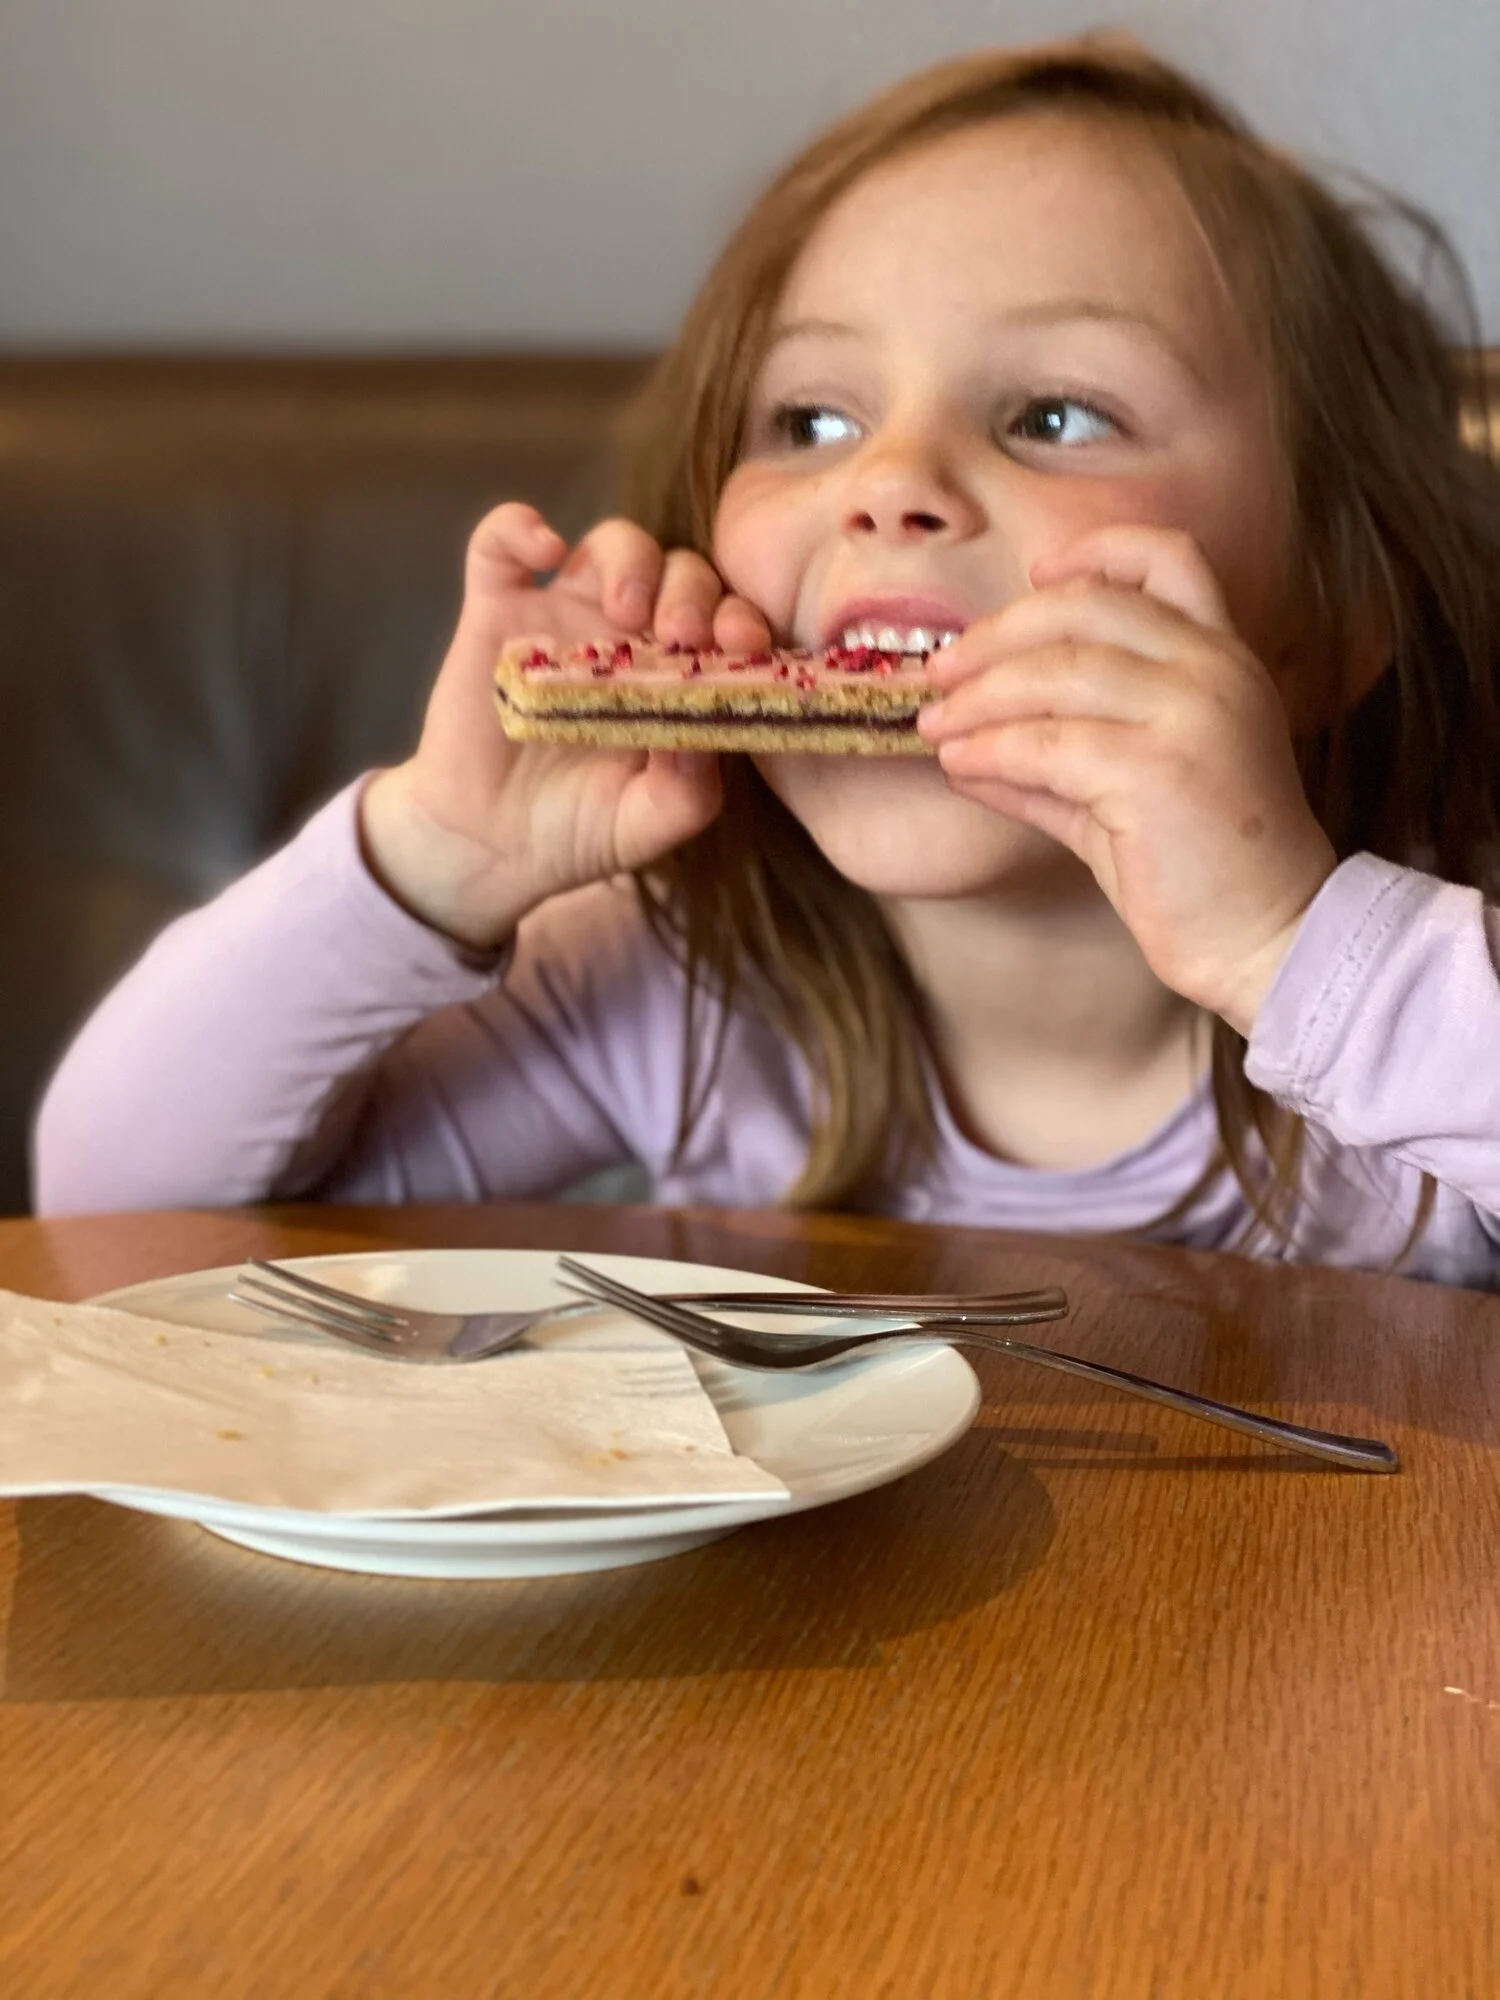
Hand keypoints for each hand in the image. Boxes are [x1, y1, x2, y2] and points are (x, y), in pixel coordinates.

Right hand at [361, 503, 771, 947]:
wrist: (489, 844)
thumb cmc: (580, 830)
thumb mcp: (647, 826)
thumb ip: (688, 792)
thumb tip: (709, 734)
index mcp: (680, 675)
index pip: (727, 622)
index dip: (741, 621)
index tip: (742, 644)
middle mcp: (630, 634)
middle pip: (681, 572)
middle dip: (692, 592)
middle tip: (682, 635)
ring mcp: (564, 614)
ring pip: (613, 544)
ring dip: (630, 561)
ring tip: (624, 607)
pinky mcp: (497, 610)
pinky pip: (502, 544)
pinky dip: (520, 527)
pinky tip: (545, 548)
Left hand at [917, 526, 1336, 1032]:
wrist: (1269, 940)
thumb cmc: (1199, 870)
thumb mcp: (1125, 792)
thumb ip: (1055, 757)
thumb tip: (963, 744)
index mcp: (1225, 658)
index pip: (1167, 558)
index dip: (1095, 552)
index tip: (1031, 576)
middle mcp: (1217, 671)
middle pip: (1086, 609)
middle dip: (997, 635)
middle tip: (939, 671)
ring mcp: (1193, 715)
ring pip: (1056, 673)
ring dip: (978, 698)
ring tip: (934, 725)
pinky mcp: (1157, 770)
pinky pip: (1046, 744)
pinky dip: (990, 751)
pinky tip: (960, 766)